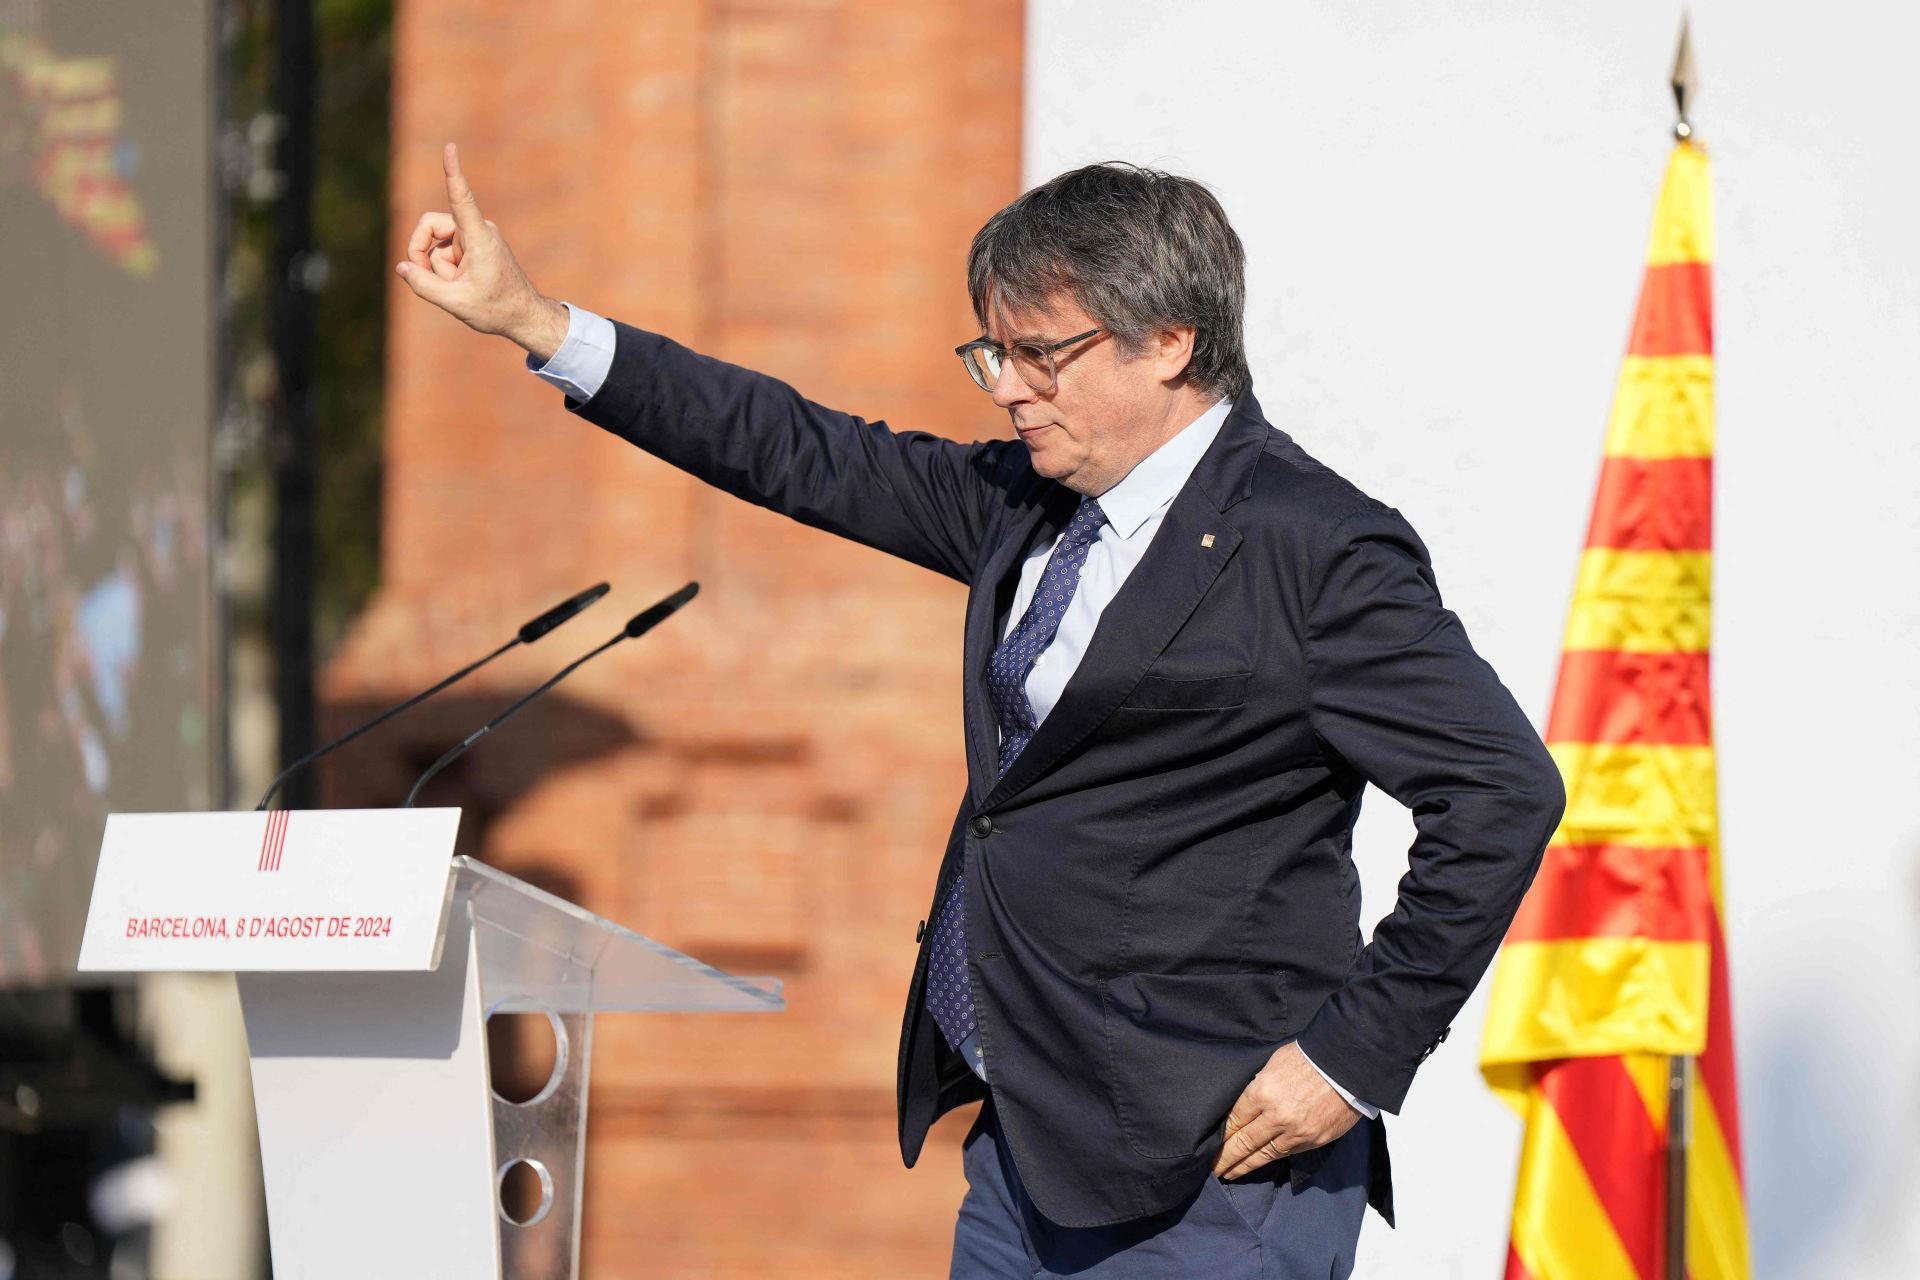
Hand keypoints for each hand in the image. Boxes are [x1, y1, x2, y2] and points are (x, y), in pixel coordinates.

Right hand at [394, 143, 569, 360]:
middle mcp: (477, 230)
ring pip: (436, 245)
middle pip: (430, 228)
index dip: (453, 172)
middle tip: (432, 283)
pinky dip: (445, 271)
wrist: (523, 316)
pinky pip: (445, 253)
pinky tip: (461, 286)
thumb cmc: (496, 308)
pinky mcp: (473, 246)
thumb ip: (423, 284)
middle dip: (423, 255)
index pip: (461, 198)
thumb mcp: (455, 302)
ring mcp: (475, 237)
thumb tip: (403, 267)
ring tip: (458, 288)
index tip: (451, 147)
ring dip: (437, 268)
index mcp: (479, 236)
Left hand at [1212, 1041, 1361, 1179]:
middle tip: (1212, 1169)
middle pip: (1244, 1142)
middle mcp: (1276, 1116)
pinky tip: (1261, 1164)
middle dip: (1226, 1158)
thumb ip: (1258, 1086)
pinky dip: (1272, 1160)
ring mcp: (1296, 1131)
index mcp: (1262, 1092)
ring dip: (1245, 1166)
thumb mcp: (1272, 1063)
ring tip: (1231, 1173)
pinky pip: (1288, 1153)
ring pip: (1265, 1154)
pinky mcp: (1314, 1140)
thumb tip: (1247, 1103)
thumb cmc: (1308, 1056)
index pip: (1235, 1119)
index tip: (1212, 1145)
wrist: (1346, 1063)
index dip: (1223, 1135)